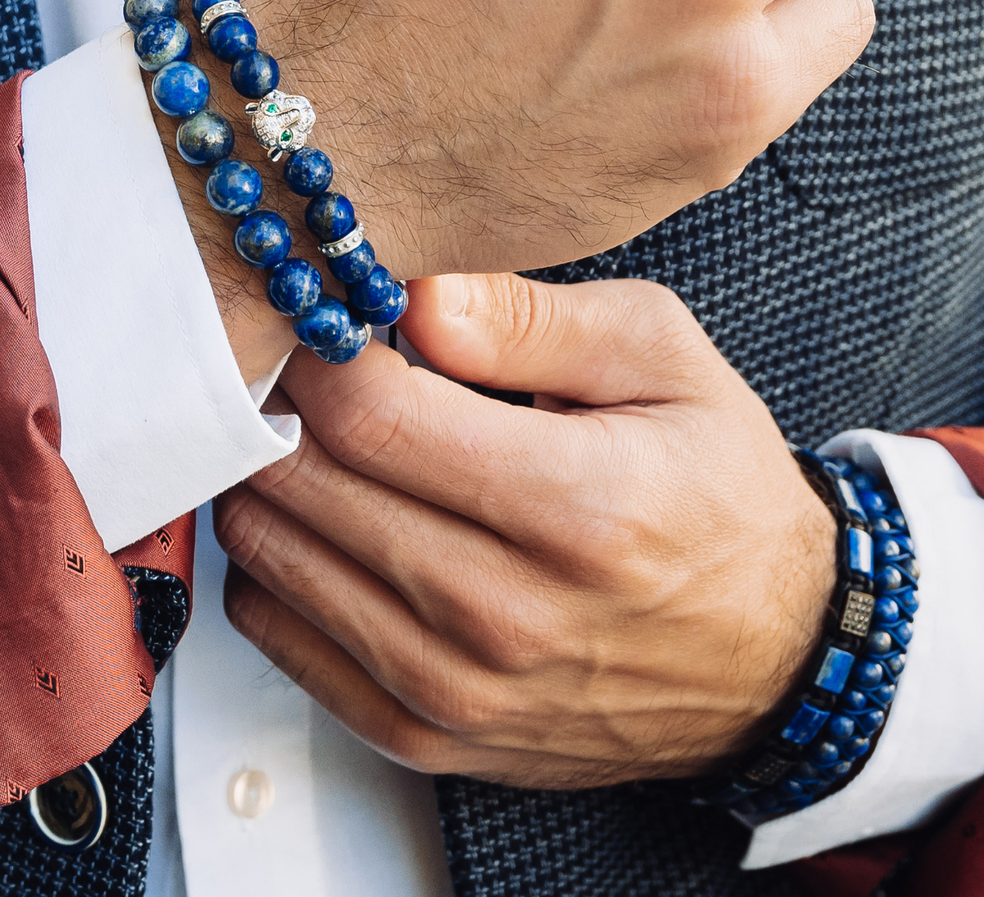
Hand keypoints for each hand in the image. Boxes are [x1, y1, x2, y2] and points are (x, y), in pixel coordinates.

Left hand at [213, 273, 836, 785]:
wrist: (773, 654)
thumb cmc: (714, 490)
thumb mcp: (661, 356)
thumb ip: (531, 317)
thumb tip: (412, 299)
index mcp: (575, 507)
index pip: (371, 418)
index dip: (317, 355)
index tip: (320, 322)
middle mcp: (505, 614)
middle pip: (303, 487)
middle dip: (274, 406)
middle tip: (295, 368)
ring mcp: (456, 689)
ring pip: (271, 561)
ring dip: (262, 480)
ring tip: (304, 436)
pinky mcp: (425, 737)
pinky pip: (278, 638)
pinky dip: (272, 566)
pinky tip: (316, 519)